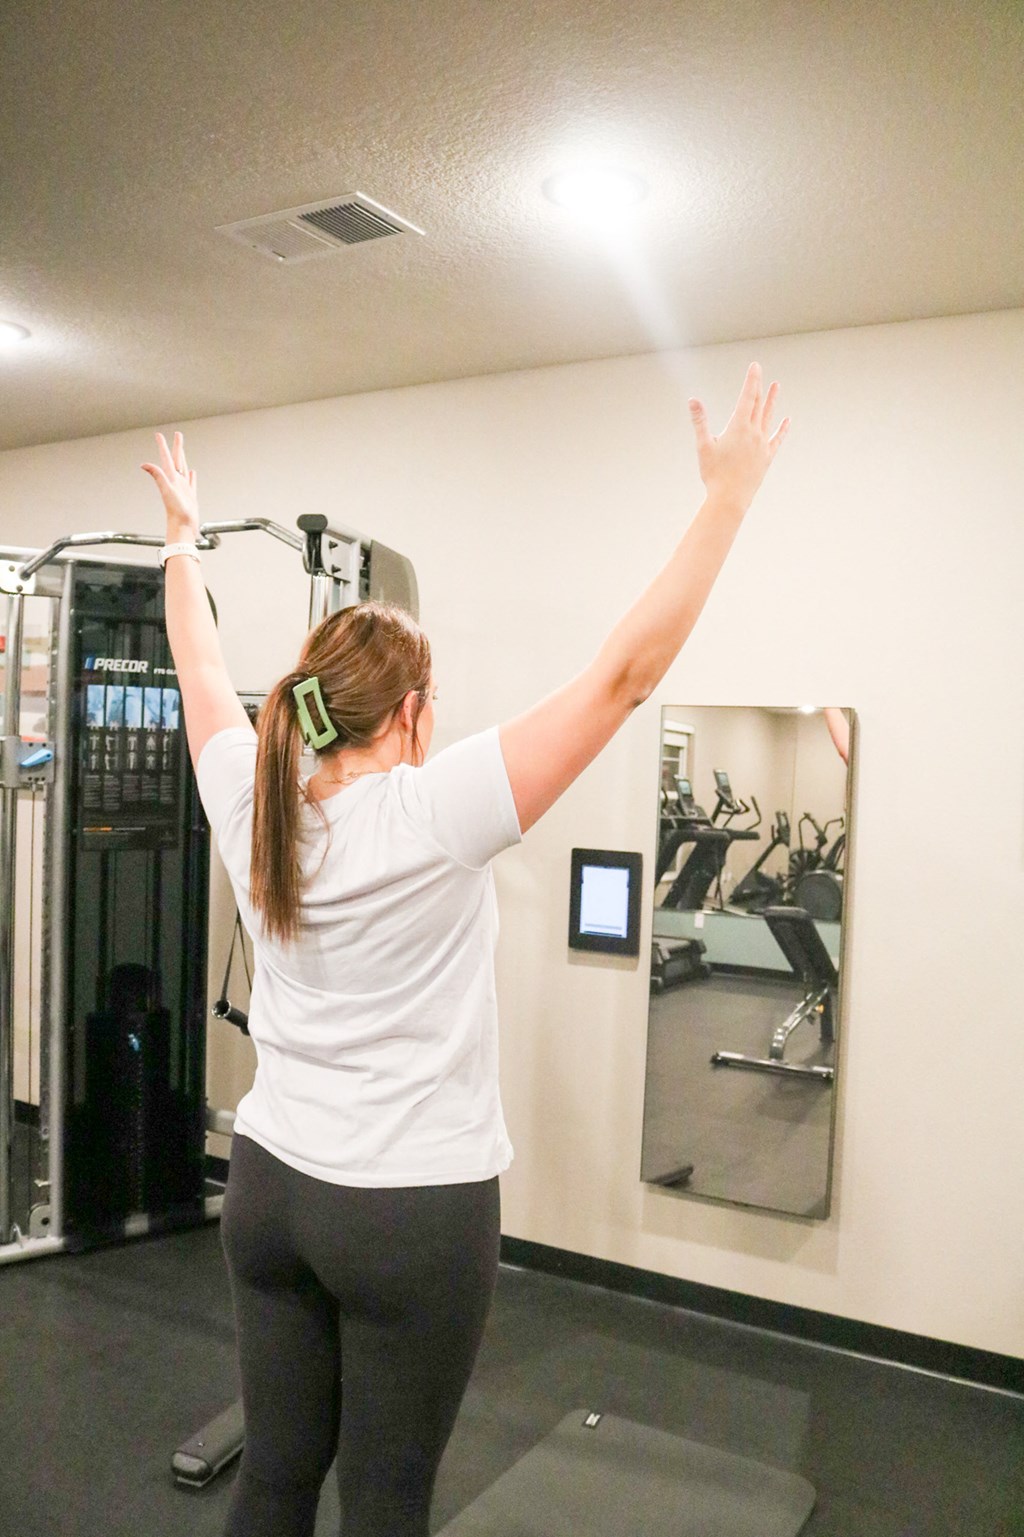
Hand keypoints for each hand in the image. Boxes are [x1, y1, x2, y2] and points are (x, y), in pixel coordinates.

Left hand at [141, 431, 199, 541]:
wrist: (183, 526)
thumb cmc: (176, 511)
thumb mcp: (166, 490)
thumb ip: (157, 475)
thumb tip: (143, 464)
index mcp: (171, 478)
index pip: (166, 458)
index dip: (163, 446)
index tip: (159, 435)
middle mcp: (176, 481)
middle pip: (176, 460)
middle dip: (177, 447)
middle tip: (178, 435)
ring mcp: (183, 488)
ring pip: (183, 468)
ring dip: (183, 458)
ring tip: (182, 450)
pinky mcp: (190, 496)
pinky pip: (191, 482)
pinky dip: (191, 476)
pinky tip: (192, 472)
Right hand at [688, 364, 789, 512]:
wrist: (730, 499)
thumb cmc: (714, 474)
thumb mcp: (703, 445)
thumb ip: (700, 421)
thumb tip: (692, 400)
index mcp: (739, 427)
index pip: (748, 396)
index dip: (752, 379)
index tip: (755, 366)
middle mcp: (754, 433)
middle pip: (758, 404)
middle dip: (759, 387)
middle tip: (760, 373)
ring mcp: (763, 445)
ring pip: (769, 417)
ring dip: (772, 401)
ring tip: (777, 386)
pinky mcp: (767, 457)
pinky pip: (777, 439)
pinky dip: (782, 429)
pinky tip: (788, 420)